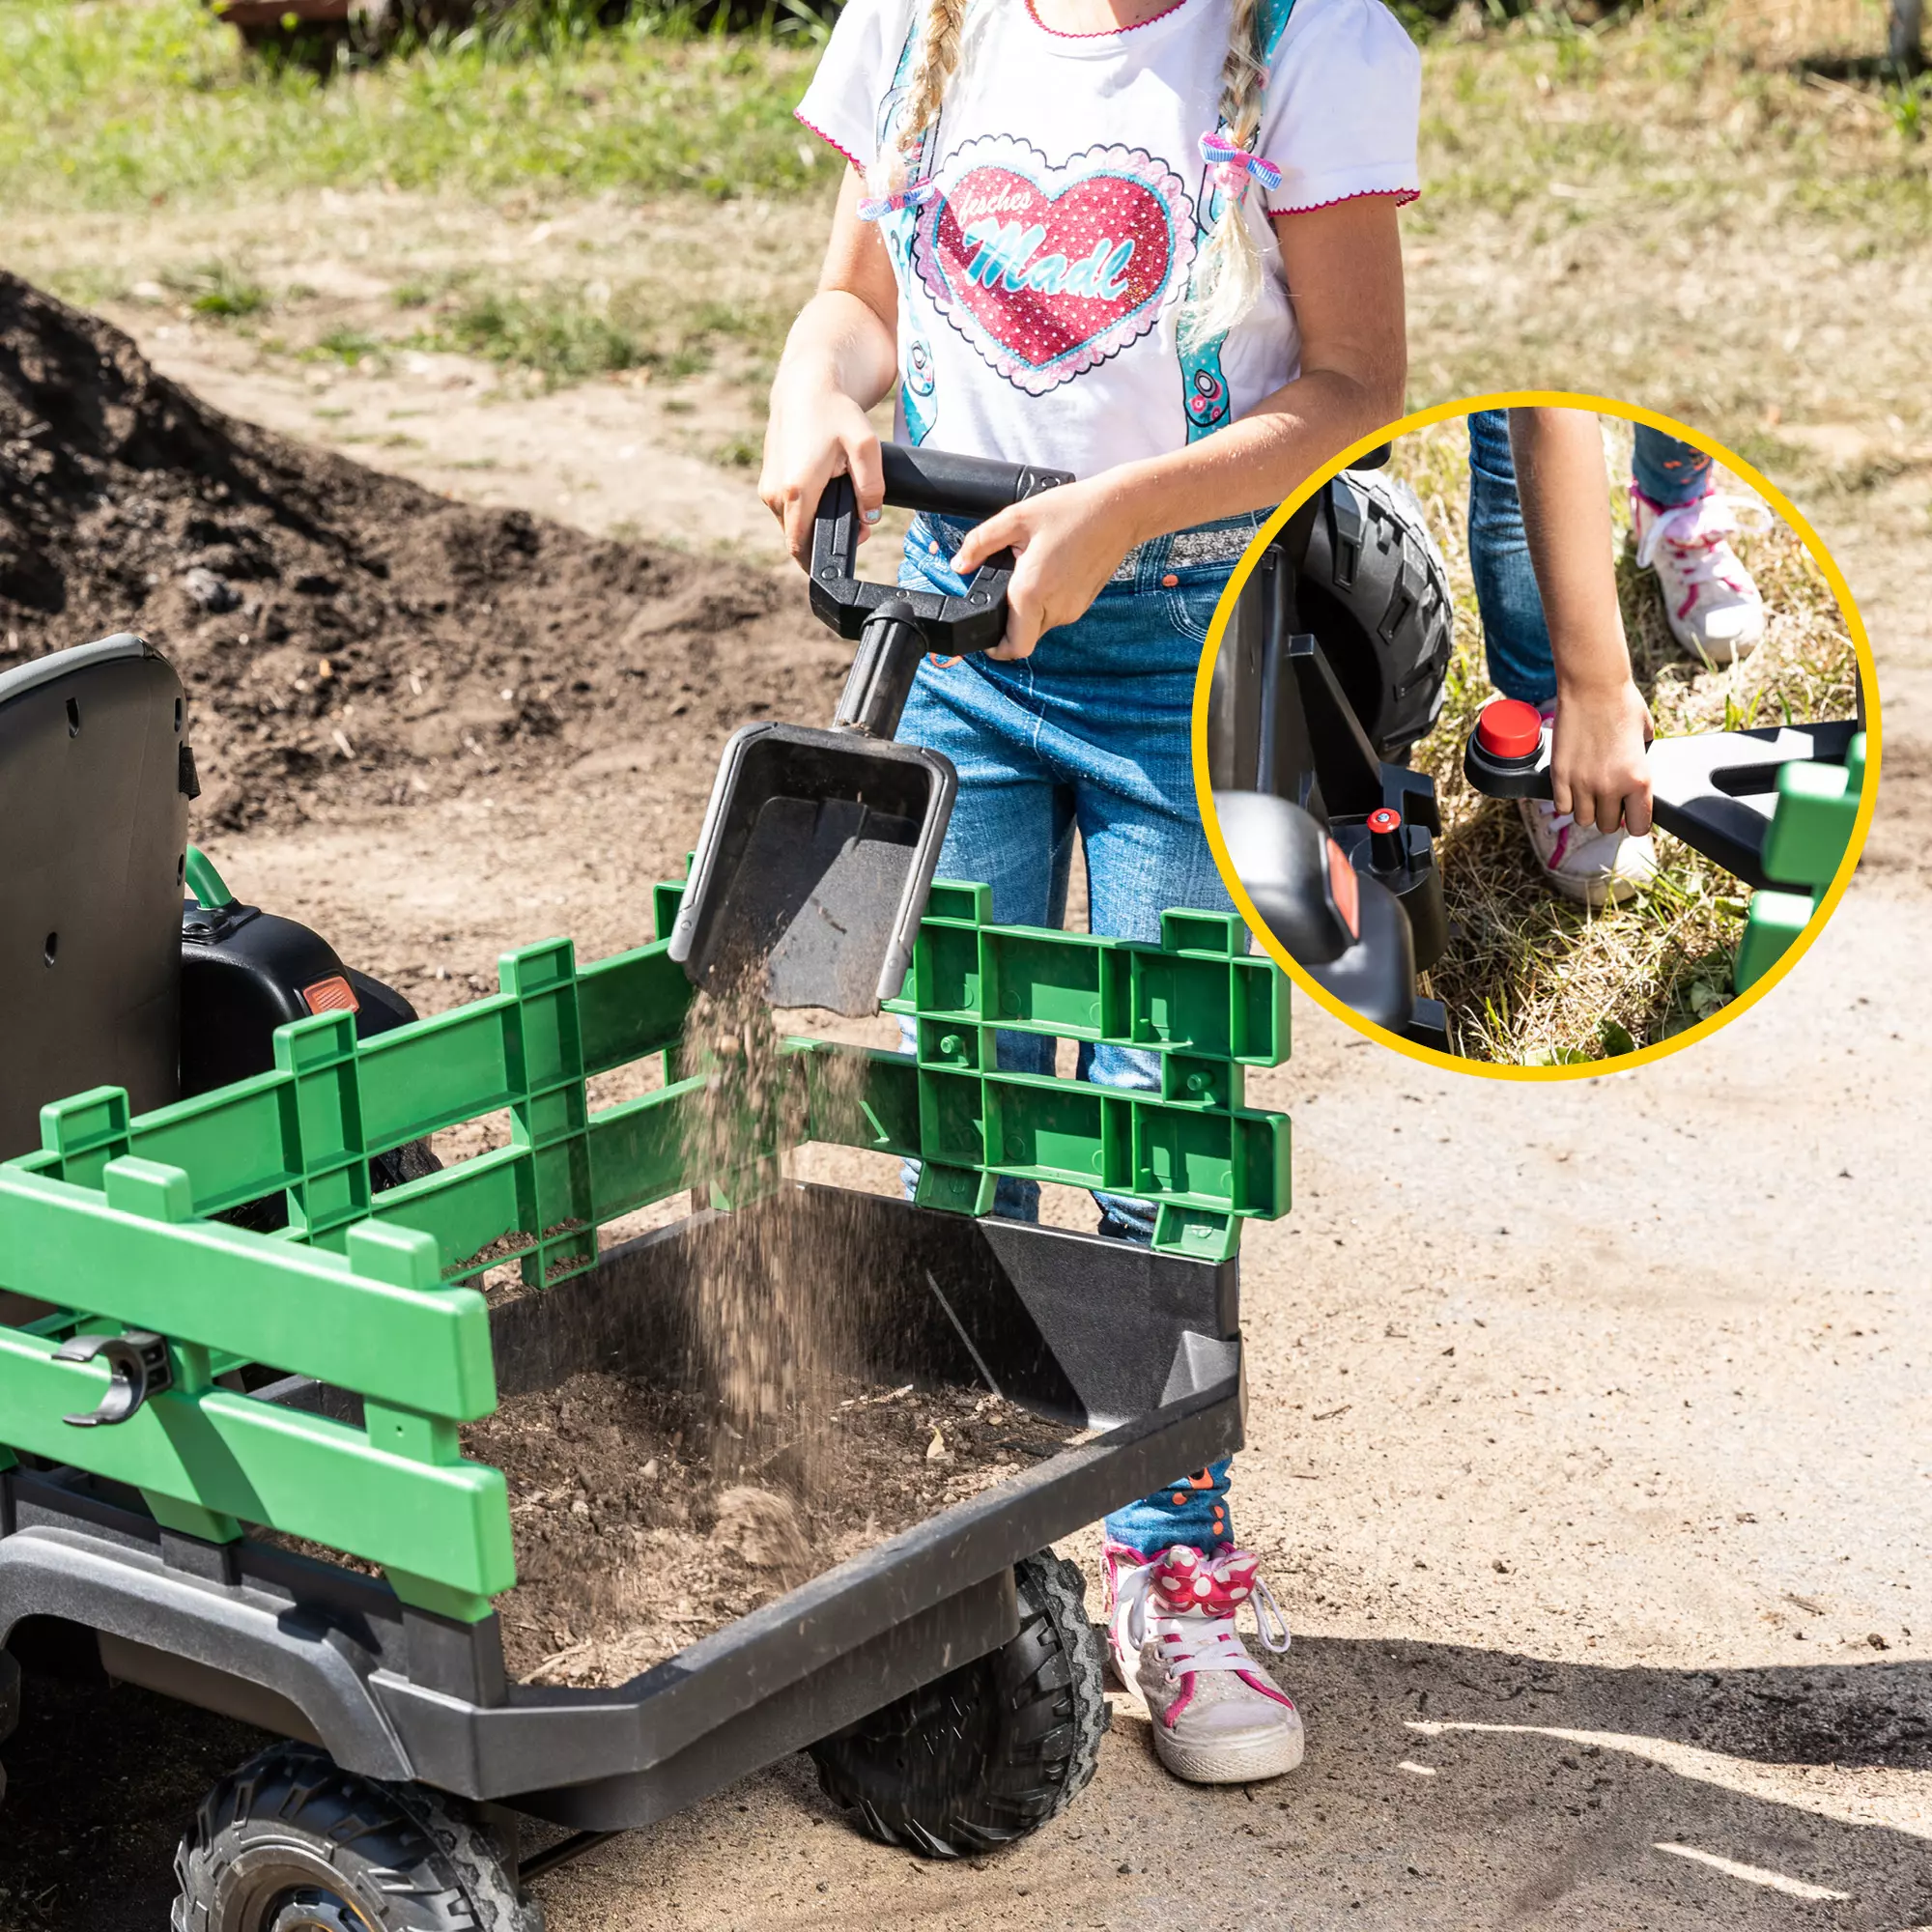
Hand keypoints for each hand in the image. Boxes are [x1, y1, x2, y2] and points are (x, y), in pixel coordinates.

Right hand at [759, 379, 882, 566]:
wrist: (804, 386)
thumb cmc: (835, 412)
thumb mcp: (865, 447)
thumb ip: (872, 488)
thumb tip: (870, 518)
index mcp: (796, 490)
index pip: (800, 547)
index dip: (820, 560)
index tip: (842, 558)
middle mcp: (774, 493)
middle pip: (797, 538)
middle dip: (824, 540)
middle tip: (857, 523)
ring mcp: (766, 488)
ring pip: (791, 525)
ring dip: (814, 524)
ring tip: (841, 500)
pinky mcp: (767, 482)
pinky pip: (786, 510)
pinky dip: (805, 509)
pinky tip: (824, 489)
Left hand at [950, 477, 1138, 659]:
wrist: (1119, 511)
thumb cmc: (1071, 511)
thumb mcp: (1016, 518)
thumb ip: (980, 543)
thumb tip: (959, 565)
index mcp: (1032, 593)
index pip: (1013, 648)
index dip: (995, 649)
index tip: (985, 637)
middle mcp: (1054, 609)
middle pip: (1024, 636)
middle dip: (1010, 621)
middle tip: (1007, 586)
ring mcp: (1073, 609)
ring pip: (1040, 625)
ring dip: (1029, 609)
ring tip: (1030, 571)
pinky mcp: (1084, 603)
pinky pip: (1057, 613)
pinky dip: (1047, 601)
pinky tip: (1050, 570)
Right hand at [1549, 679, 1653, 835]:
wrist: (1594, 685)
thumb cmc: (1623, 704)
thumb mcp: (1645, 737)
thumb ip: (1640, 764)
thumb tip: (1632, 781)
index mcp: (1639, 779)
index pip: (1638, 827)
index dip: (1634, 821)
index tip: (1630, 813)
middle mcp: (1611, 787)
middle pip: (1607, 826)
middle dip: (1609, 814)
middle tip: (1609, 797)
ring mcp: (1582, 783)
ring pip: (1583, 820)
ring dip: (1587, 809)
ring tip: (1589, 792)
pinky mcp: (1559, 775)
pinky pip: (1562, 807)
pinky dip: (1567, 801)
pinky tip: (1572, 787)